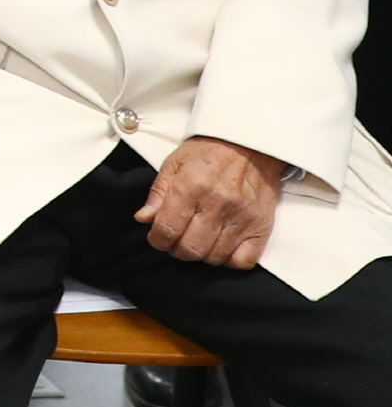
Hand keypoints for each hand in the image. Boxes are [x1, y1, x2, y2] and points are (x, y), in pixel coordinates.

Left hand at [137, 136, 282, 268]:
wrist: (249, 145)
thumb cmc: (209, 153)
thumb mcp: (174, 164)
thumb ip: (158, 194)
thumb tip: (143, 218)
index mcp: (191, 186)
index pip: (168, 229)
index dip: (158, 240)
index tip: (158, 238)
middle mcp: (218, 203)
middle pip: (191, 249)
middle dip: (177, 250)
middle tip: (176, 240)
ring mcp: (242, 217)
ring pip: (214, 257)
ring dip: (201, 254)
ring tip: (198, 239)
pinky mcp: (262, 226)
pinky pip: (244, 260)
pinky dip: (230, 260)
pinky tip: (222, 246)